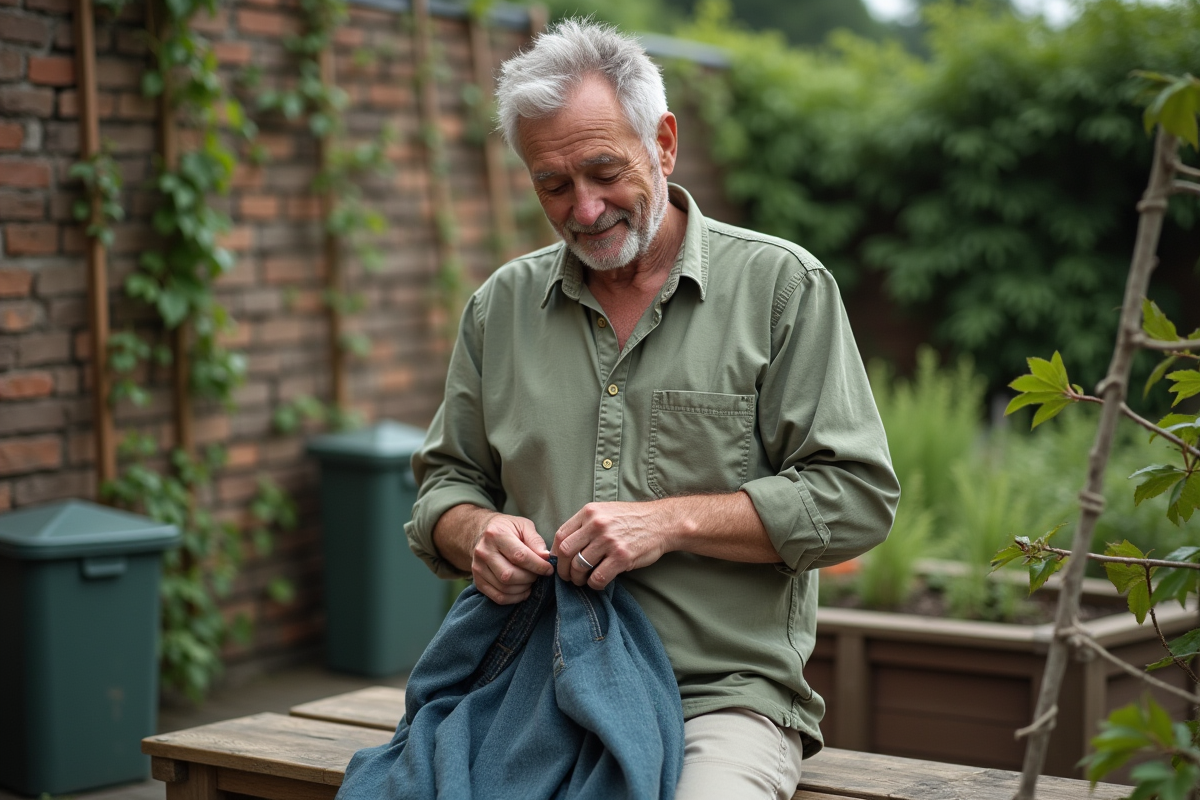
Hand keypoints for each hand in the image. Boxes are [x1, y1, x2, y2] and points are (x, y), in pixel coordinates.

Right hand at [470, 513, 553, 604]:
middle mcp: (483, 552)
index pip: (519, 556)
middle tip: (539, 575)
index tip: (549, 569)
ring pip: (504, 588)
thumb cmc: (508, 529)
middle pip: (510, 575)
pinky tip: (523, 590)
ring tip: (531, 581)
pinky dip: (514, 598)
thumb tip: (546, 557)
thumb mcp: (523, 526)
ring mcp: (478, 568)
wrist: (482, 534)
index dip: (538, 565)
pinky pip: (498, 597)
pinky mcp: (478, 581)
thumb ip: (535, 540)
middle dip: (530, 578)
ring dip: (524, 589)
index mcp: (496, 534)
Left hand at [552, 501, 672, 589]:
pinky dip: (594, 584)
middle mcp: (596, 525)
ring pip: (579, 566)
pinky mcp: (621, 557)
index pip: (560, 534)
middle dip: (563, 569)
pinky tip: (598, 582)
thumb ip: (586, 524)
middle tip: (568, 576)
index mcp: (589, 512)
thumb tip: (565, 547)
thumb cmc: (633, 519)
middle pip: (565, 552)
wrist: (663, 522)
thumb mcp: (605, 511)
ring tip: (582, 581)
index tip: (558, 562)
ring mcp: (609, 541)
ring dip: (578, 578)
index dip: (555, 553)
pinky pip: (598, 577)